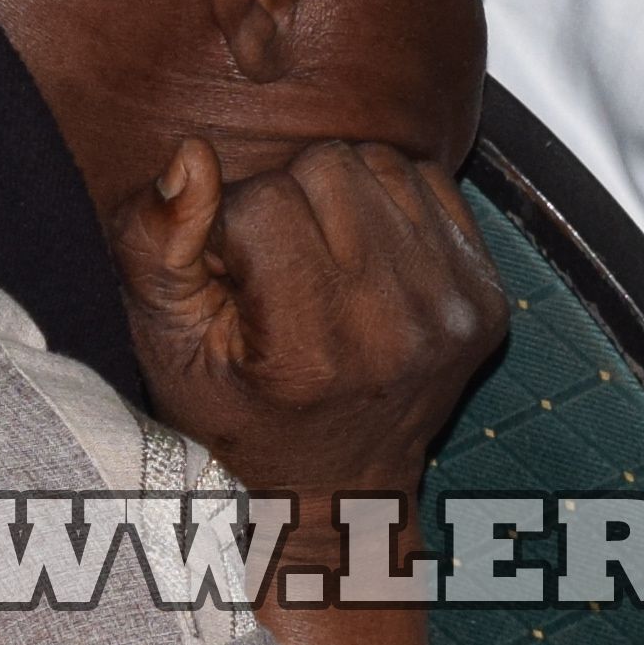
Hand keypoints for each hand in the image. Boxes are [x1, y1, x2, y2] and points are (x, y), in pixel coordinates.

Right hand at [113, 136, 511, 644]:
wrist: (338, 489)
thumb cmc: (234, 414)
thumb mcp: (166, 343)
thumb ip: (155, 245)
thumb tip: (192, 154)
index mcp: (314, 348)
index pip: (263, 201)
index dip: (229, 225)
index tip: (231, 279)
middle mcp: (400, 329)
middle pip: (328, 166)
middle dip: (285, 201)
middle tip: (274, 270)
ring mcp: (456, 312)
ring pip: (380, 163)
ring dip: (338, 197)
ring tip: (318, 263)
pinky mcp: (488, 298)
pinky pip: (430, 184)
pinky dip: (388, 206)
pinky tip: (363, 262)